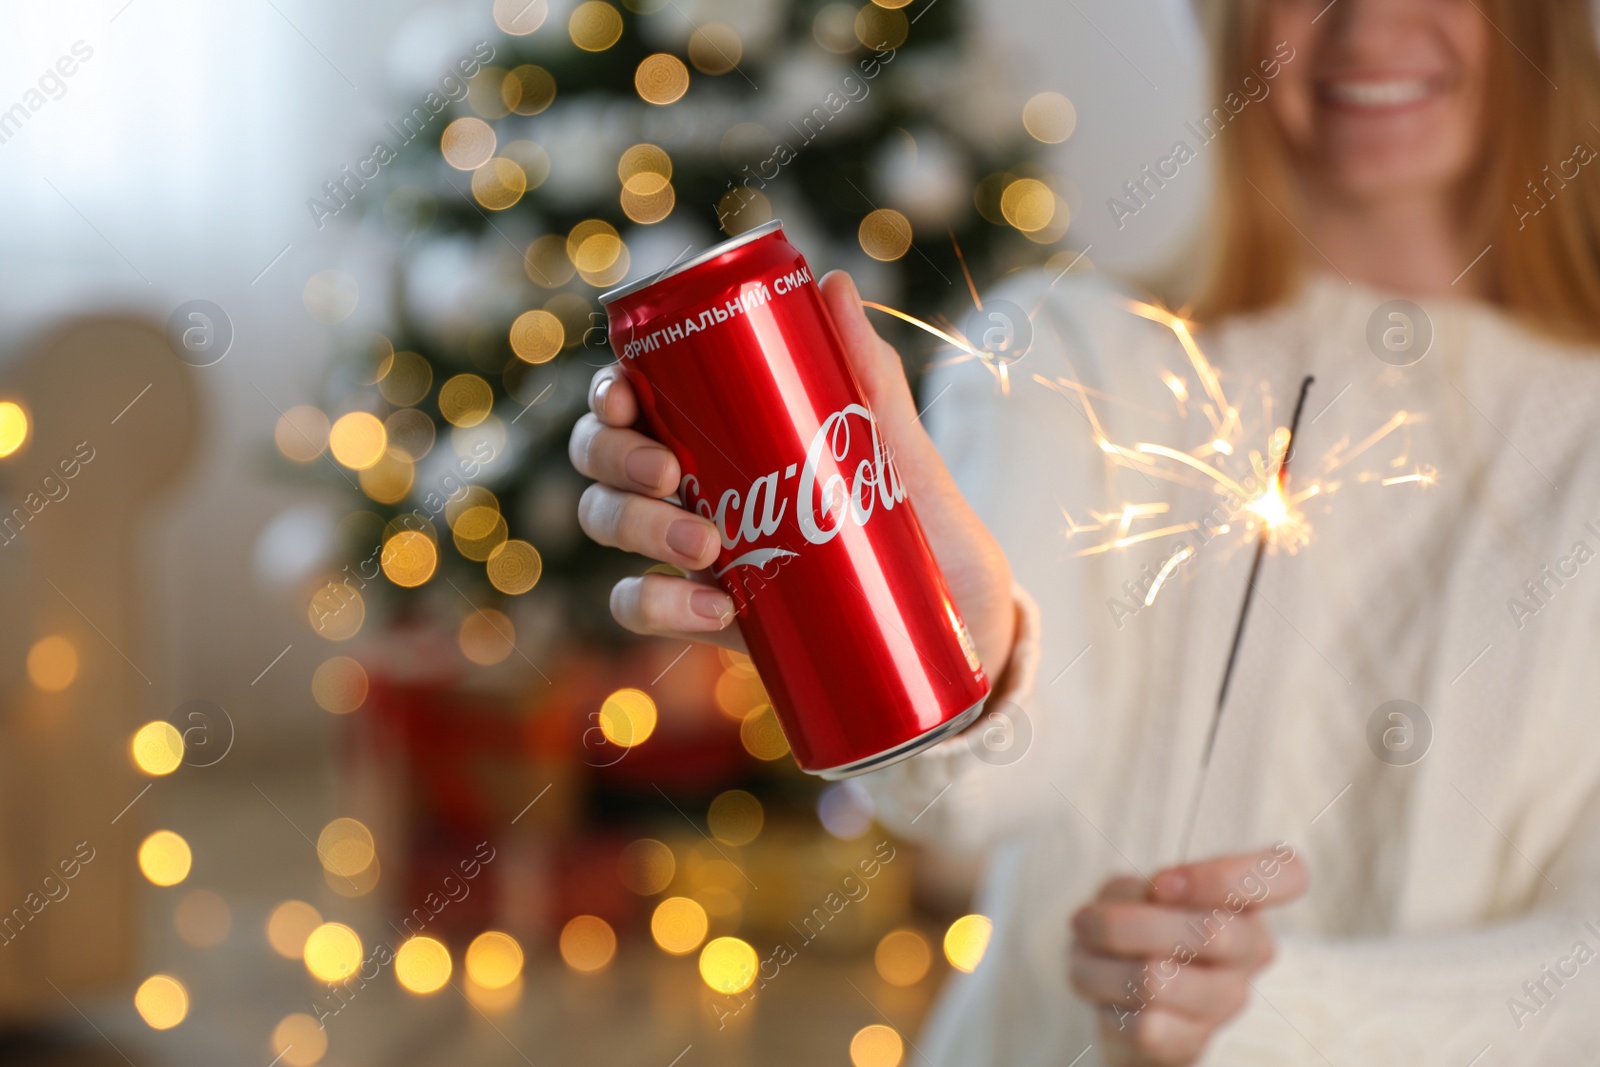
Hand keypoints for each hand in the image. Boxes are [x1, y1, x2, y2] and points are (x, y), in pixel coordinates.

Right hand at [568, 269, 1016, 671]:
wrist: (965, 629)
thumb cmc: (927, 533)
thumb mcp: (903, 455)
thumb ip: (870, 378)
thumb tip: (836, 284)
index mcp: (722, 431)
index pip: (636, 398)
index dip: (608, 392)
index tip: (625, 394)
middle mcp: (693, 486)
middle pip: (602, 459)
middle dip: (613, 458)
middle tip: (668, 474)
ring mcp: (697, 551)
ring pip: (611, 524)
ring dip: (637, 527)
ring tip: (708, 546)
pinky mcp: (710, 613)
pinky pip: (642, 608)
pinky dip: (661, 605)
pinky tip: (712, 606)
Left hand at [1068, 846, 1307, 1066]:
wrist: (1119, 1003)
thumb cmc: (1130, 929)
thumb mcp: (1129, 892)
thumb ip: (1143, 889)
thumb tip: (1158, 897)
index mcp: (1246, 902)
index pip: (1287, 875)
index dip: (1222, 877)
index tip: (1161, 883)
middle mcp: (1253, 951)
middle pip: (1211, 932)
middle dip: (1127, 924)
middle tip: (1089, 921)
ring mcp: (1228, 1001)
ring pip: (1159, 979)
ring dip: (1100, 965)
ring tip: (1088, 959)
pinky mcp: (1195, 1043)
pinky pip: (1145, 1025)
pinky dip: (1107, 1005)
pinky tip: (1107, 999)